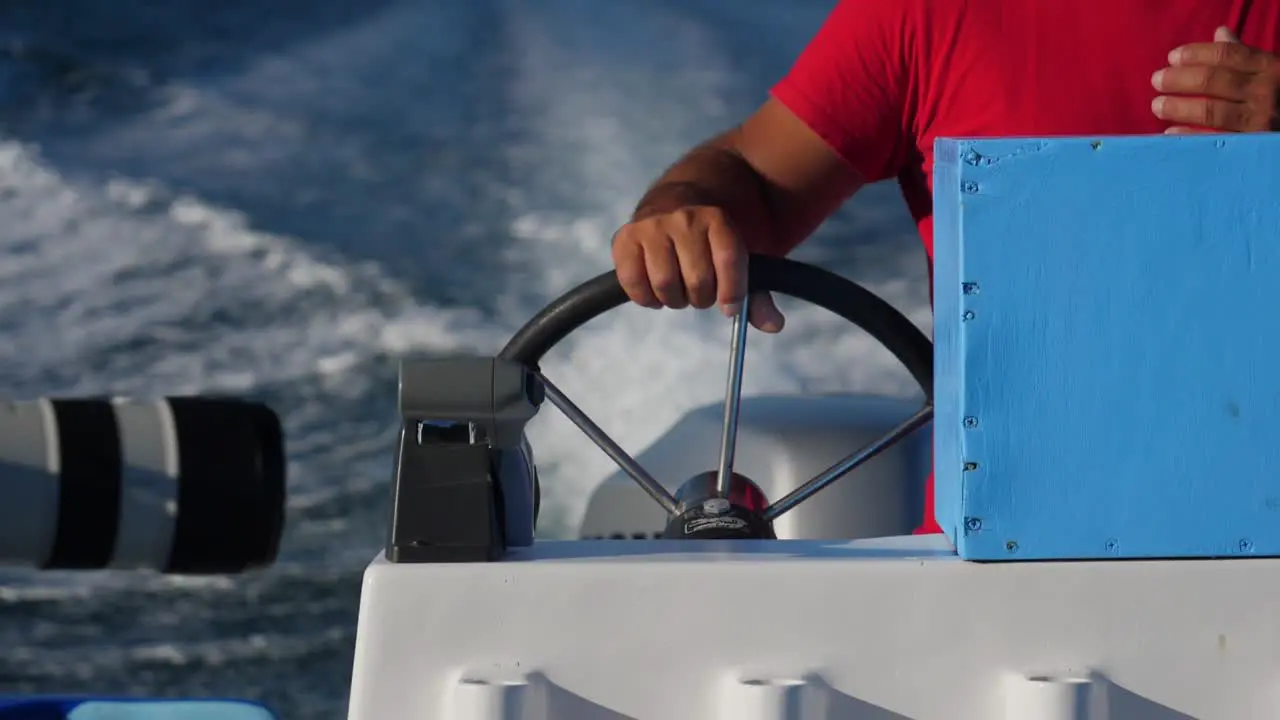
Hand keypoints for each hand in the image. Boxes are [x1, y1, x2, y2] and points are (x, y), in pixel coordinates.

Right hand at [612, 206, 785, 331]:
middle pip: (697, 281)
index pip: (729, 261)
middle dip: (702, 298)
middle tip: (700, 293)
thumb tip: (775, 325)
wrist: (679, 195)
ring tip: (678, 291)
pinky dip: (646, 298)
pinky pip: (633, 282)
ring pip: (665, 284)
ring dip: (675, 300)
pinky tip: (655, 292)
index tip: (730, 307)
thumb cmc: (712, 236)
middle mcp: (683, 218)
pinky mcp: (625, 237)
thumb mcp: (739, 252)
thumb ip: (757, 292)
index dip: (733, 293)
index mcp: (717, 218)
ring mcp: (652, 226)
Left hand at [1152, 26, 1279, 132]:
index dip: (1196, 54)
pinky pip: (1213, 140)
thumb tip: (1220, 32)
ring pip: (1210, 110)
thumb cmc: (1277, 98)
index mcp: (1268, 68)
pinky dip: (1189, 136)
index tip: (1172, 57)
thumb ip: (1243, 56)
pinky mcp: (1248, 147)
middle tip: (1157, 80)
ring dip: (1178, 107)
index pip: (1226, 55)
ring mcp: (1258, 121)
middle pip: (1212, 80)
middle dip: (1179, 79)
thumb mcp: (1268, 72)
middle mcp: (1264, 92)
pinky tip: (1170, 133)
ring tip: (1157, 105)